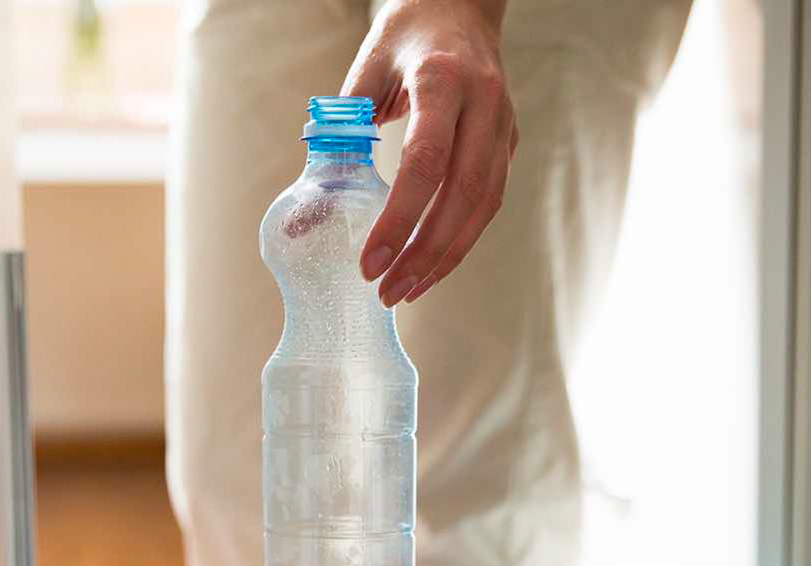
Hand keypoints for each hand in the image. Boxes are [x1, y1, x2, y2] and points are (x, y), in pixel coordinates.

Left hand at [342, 0, 516, 305]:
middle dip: (423, 253)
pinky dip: (460, 240)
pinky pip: (488, 203)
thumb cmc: (405, 38)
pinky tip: (431, 265)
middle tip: (387, 291)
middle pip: (461, 195)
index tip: (370, 262)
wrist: (460, 6)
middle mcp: (483, 105)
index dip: (398, 219)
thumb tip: (303, 216)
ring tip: (406, 290)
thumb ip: (337, 135)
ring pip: (482, 207)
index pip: (425, 162)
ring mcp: (503, 127)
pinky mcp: (508, 144)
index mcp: (443, 81)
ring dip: (445, 257)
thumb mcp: (364, 71)